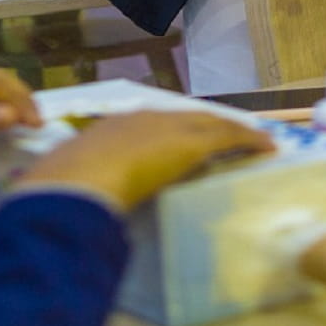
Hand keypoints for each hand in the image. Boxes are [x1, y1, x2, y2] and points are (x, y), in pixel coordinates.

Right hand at [17, 111, 275, 210]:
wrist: (71, 183)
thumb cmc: (58, 190)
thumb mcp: (64, 185)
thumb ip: (72, 191)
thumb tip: (60, 207)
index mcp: (110, 127)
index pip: (151, 126)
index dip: (171, 134)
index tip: (182, 146)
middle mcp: (141, 118)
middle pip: (185, 119)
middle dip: (207, 128)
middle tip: (227, 140)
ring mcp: (166, 126)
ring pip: (209, 124)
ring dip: (231, 133)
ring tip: (251, 143)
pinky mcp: (190, 141)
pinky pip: (229, 136)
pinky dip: (249, 140)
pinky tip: (267, 149)